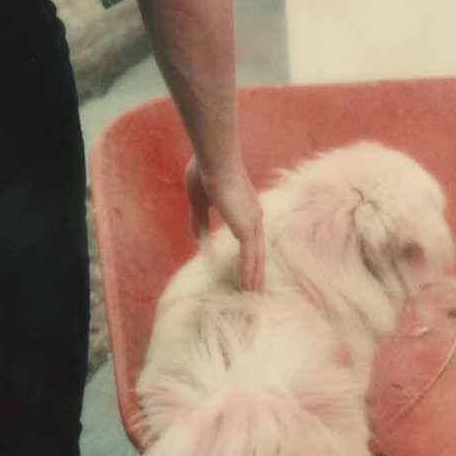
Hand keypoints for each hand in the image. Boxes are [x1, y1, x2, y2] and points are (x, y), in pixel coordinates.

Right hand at [185, 154, 264, 291]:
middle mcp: (253, 217)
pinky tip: (248, 289)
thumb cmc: (206, 172)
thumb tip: (197, 237)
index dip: (249, 254)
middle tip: (256, 290)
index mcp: (245, 209)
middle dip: (257, 271)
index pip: (249, 238)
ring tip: (253, 296)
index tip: (247, 269)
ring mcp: (252, 222)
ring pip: (256, 257)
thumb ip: (199, 219)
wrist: (214, 159)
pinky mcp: (246, 228)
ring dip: (255, 278)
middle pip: (258, 250)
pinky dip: (250, 273)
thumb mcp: (199, 200)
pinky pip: (250, 257)